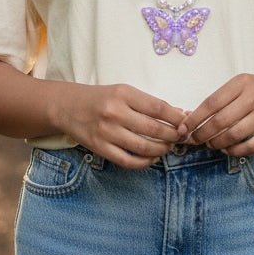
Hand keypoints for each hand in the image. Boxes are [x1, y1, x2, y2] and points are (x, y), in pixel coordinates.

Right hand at [56, 82, 186, 169]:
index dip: (175, 117)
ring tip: (168, 147)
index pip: (157, 107)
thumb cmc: (101, 98)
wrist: (68, 106)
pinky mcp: (100, 148)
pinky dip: (144, 162)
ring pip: (143, 146)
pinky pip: (128, 161)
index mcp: (123, 94)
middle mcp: (115, 112)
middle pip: (153, 128)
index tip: (185, 122)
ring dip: (161, 149)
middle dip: (172, 135)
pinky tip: (152, 157)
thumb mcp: (124, 92)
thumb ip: (148, 103)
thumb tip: (178, 114)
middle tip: (180, 137)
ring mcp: (107, 132)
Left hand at [179, 72, 253, 156]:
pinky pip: (251, 146)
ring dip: (217, 143)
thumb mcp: (243, 84)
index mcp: (242, 82)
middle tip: (193, 140)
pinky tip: (227, 149)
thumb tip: (194, 117)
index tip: (183, 128)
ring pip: (234, 135)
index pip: (211, 102)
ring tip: (210, 144)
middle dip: (202, 134)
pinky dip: (235, 151)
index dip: (194, 118)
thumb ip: (223, 98)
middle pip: (220, 121)